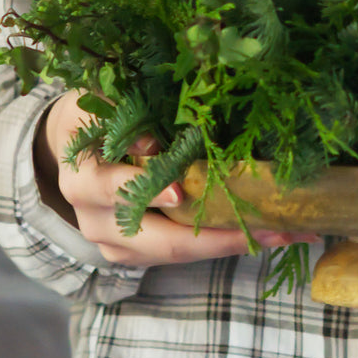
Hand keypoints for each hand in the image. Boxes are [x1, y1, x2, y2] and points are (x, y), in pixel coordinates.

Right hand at [34, 90, 318, 266]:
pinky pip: (181, 254)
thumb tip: (152, 143)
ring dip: (232, 243)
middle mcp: (94, 218)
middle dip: (216, 236)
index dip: (147, 190)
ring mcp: (115, 241)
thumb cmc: (97, 115)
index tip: (180, 192)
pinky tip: (268, 233)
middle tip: (268, 226)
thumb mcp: (102, 103)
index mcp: (83, 176)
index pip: (112, 188)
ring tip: (284, 231)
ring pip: (175, 252)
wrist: (73, 145)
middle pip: (158, 238)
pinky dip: (223, 244)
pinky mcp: (134, 252)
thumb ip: (123, 113)